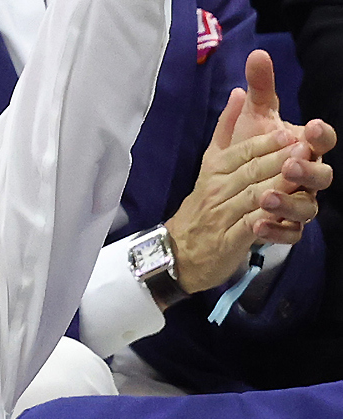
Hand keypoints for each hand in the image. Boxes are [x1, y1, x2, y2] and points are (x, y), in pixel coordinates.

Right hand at [164, 97, 312, 294]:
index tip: (291, 132)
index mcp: (215, 169)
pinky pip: (250, 228)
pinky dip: (266, 222)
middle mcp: (217, 190)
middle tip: (305, 149)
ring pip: (254, 196)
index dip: (267, 142)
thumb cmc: (203, 204)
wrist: (179, 250)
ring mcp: (222, 216)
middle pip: (251, 171)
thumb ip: (225, 128)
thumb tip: (238, 92)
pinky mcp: (228, 241)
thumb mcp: (211, 163)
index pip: (242, 151)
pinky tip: (282, 216)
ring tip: (298, 178)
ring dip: (277, 186)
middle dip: (278, 159)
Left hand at [227, 51, 335, 232]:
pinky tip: (259, 225)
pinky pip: (290, 233)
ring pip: (308, 206)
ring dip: (290, 201)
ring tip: (267, 198)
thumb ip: (259, 90)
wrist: (225, 197)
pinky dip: (277, 230)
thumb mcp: (250, 121)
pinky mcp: (286, 228)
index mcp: (304, 148)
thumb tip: (257, 55)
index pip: (322, 140)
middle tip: (290, 164)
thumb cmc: (247, 154)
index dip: (321, 135)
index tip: (311, 126)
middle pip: (322, 175)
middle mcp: (307, 177)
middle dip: (308, 169)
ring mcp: (300, 203)